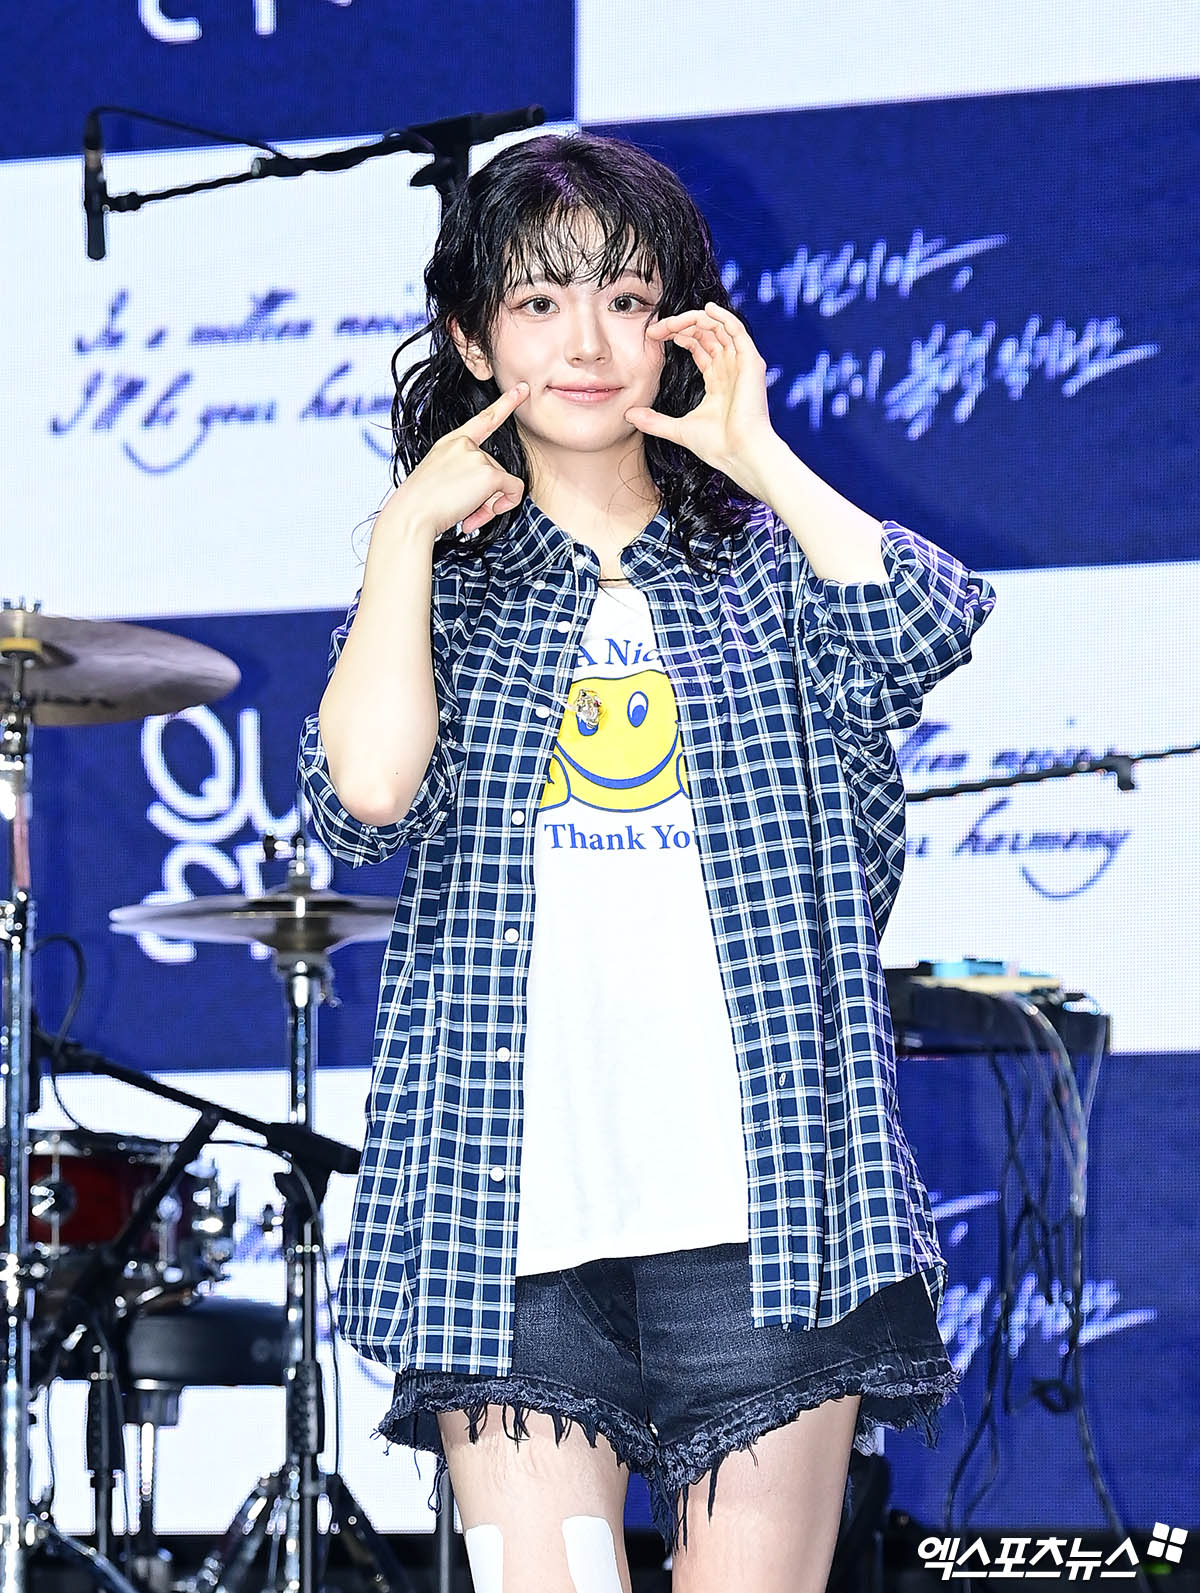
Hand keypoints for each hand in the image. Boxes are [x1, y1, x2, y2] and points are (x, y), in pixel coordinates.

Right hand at [377, 382, 529, 539]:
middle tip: (464, 511)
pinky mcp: (489, 473)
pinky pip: (514, 490)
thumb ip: (467, 478)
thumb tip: (495, 497)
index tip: (522, 388)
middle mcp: (465, 444)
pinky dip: (506, 505)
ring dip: (489, 505)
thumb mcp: (442, 481)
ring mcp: (477, 456)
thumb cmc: (421, 506)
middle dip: (486, 495)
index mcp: (450, 443)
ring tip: (465, 515)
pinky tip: (477, 515)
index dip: (505, 403)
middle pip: (495, 469)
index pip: (483, 420)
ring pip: (503, 483)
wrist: (412, 515)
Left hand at [624, 301, 776, 485]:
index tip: (654, 336)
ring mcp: (741, 364)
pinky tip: (706, 309)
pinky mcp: (751, 362)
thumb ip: (654, 421)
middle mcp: (730, 368)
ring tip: (673, 321)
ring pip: (719, 327)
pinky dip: (723, 317)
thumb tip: (629, 415)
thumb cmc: (718, 446)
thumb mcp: (678, 430)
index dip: (677, 336)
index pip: (698, 346)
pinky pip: (737, 330)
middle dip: (681, 326)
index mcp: (717, 379)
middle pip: (706, 333)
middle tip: (657, 329)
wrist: (740, 454)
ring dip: (695, 319)